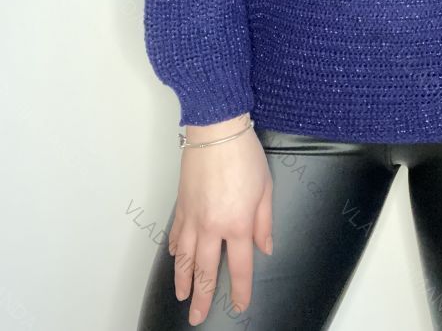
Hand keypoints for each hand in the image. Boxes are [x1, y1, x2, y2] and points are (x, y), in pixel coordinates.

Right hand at [168, 113, 272, 325]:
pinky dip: (175, 250)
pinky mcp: (182, 204)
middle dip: (203, 297)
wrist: (216, 131)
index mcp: (238, 225)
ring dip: (183, 280)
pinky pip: (177, 234)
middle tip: (198, 317)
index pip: (240, 267)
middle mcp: (213, 227)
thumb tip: (265, 248)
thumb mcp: (266, 188)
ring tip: (182, 296)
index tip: (239, 305)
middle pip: (206, 271)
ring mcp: (193, 217)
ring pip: (185, 258)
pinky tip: (176, 258)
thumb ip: (264, 222)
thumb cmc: (244, 155)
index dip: (240, 290)